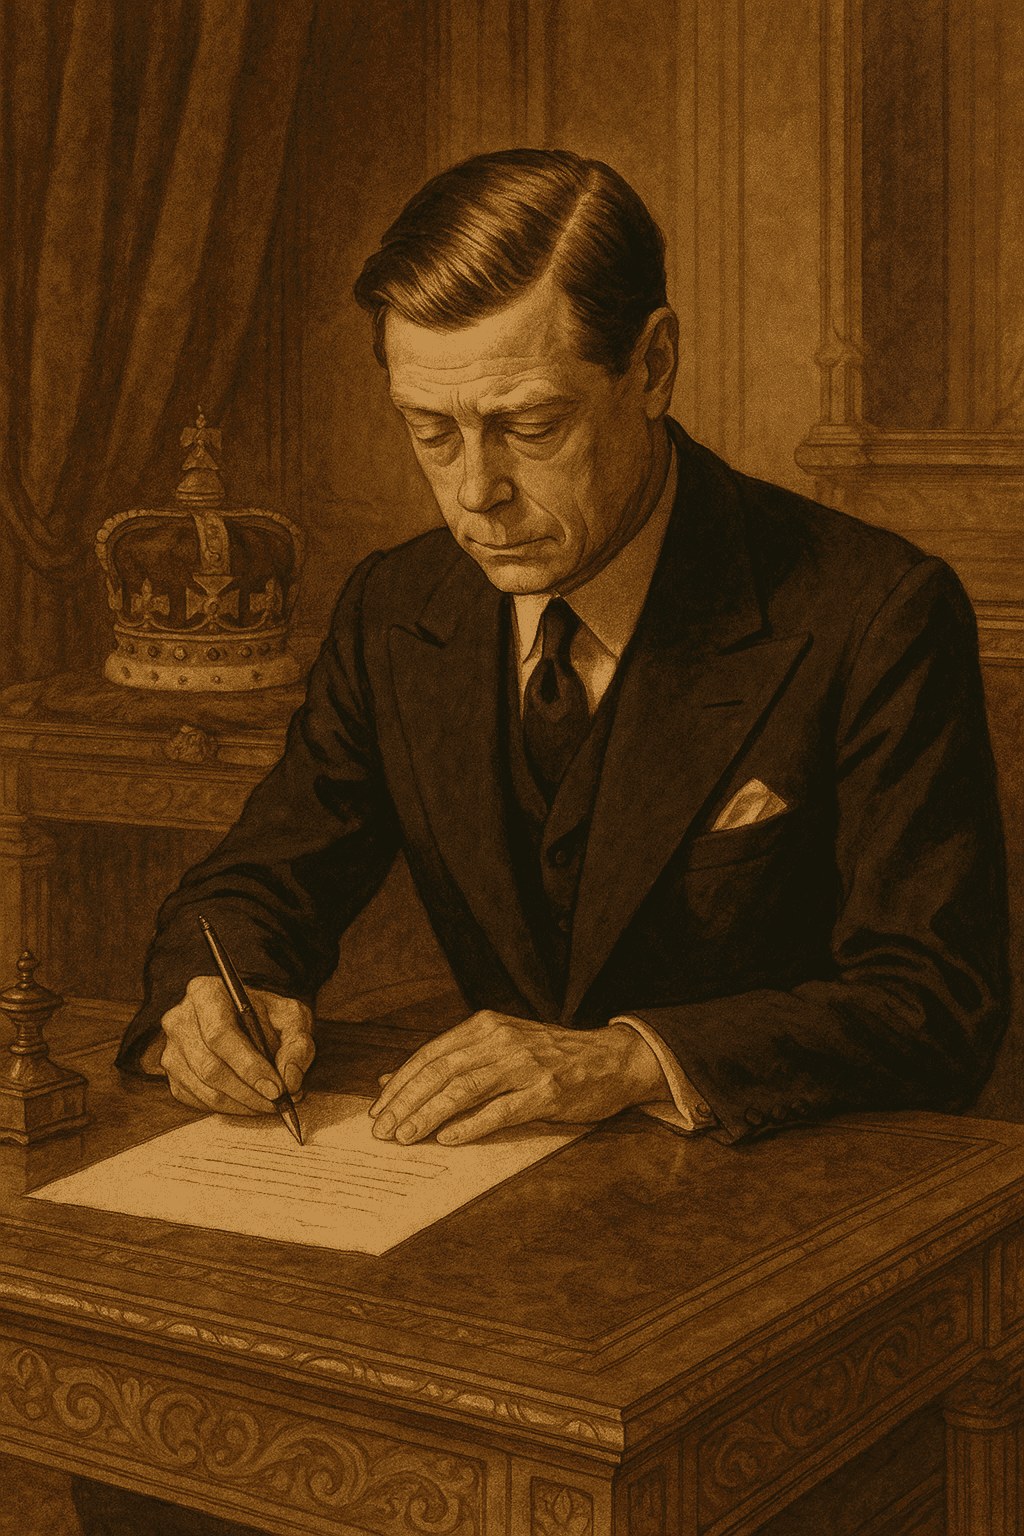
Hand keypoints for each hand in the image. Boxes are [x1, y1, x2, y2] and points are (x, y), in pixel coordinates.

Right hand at [157, 976, 314, 1114]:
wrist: (246, 1019)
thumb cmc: (266, 1015)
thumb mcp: (292, 1017)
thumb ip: (297, 1044)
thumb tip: (291, 1080)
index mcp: (205, 993)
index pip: (220, 1034)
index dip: (249, 1066)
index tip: (276, 1088)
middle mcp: (180, 1019)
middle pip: (210, 1066)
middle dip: (249, 1091)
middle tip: (279, 1101)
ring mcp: (171, 1049)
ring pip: (205, 1089)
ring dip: (242, 1104)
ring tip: (270, 1102)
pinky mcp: (172, 1075)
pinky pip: (198, 1100)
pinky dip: (229, 1107)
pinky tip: (250, 1101)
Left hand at [369, 1011, 666, 1144]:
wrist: (611, 1058)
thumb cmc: (550, 1057)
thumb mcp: (498, 1048)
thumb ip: (449, 1062)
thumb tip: (389, 1081)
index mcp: (485, 1026)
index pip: (430, 1055)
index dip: (400, 1084)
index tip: (378, 1112)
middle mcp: (501, 1040)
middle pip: (440, 1072)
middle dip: (406, 1103)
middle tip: (382, 1131)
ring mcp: (525, 1065)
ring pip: (464, 1090)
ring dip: (429, 1115)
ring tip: (406, 1137)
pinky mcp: (547, 1091)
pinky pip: (501, 1111)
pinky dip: (471, 1126)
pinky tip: (449, 1138)